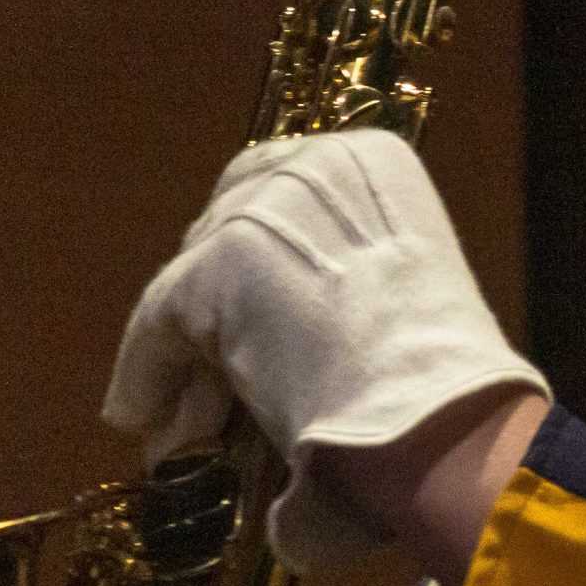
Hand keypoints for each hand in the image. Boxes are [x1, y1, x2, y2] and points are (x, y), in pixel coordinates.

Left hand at [102, 130, 547, 573]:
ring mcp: (258, 213)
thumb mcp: (404, 294)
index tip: (240, 311)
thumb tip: (280, 331)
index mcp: (372, 163)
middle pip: (226, 231)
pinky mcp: (213, 267)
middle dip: (215, 311)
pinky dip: (146, 373)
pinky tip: (142, 415)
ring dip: (184, 356)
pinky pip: (157, 323)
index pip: (277, 189)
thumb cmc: (443, 379)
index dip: (254, 256)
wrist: (433, 411)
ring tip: (182, 422)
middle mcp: (310, 166)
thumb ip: (348, 282)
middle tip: (208, 384)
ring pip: (190, 284)